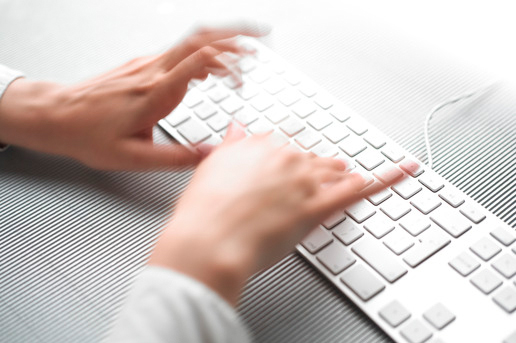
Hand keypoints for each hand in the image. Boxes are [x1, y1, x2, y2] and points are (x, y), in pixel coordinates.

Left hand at [0, 26, 264, 169]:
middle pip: (200, 38)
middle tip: (261, 37)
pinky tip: (211, 67)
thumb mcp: (132, 158)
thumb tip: (211, 157)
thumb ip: (175, 159)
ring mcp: (146, 64)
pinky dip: (203, 52)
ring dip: (222, 41)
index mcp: (154, 93)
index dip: (228, 60)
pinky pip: (179, 51)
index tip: (246, 71)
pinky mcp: (141, 65)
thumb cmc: (88, 135)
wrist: (56, 115)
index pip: (198, 60)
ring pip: (190, 40)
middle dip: (235, 34)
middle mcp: (152, 71)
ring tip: (244, 53)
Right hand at [148, 124, 402, 304]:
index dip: (290, 158)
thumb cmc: (205, 210)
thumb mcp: (212, 167)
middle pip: (314, 158)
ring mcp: (305, 181)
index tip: (293, 162)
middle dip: (317, 169)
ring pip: (334, 172)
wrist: (209, 239)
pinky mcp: (318, 206)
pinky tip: (404, 170)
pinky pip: (360, 190)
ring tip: (346, 178)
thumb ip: (230, 144)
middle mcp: (286, 158)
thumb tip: (236, 126)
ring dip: (340, 176)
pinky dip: (387, 179)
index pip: (286, 144)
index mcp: (259, 145)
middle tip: (317, 179)